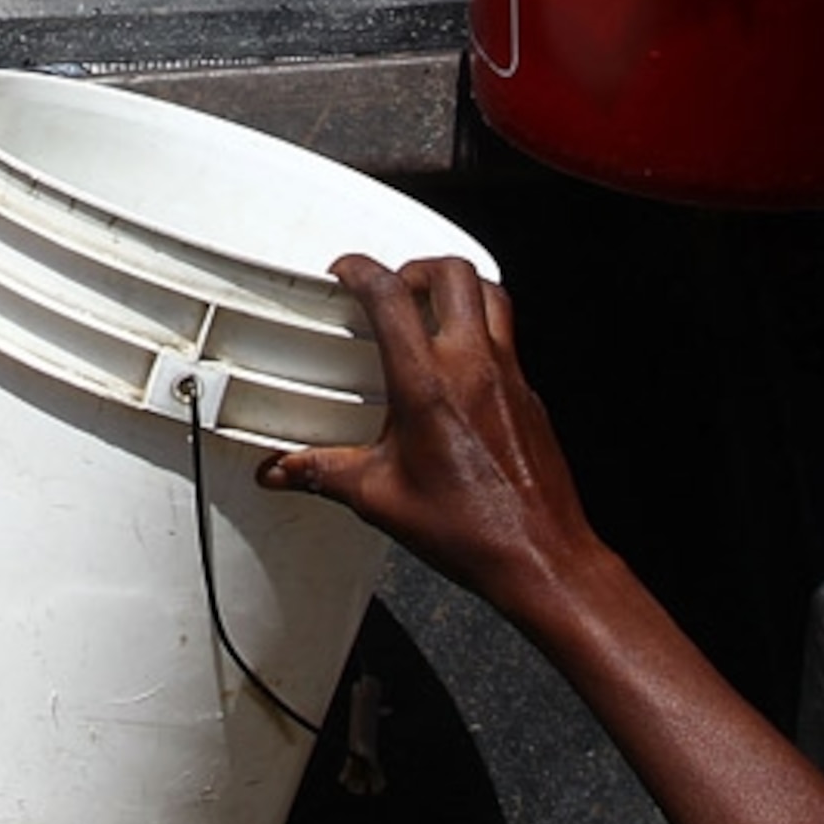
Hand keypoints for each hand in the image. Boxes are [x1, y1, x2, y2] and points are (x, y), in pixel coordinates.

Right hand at [259, 255, 598, 620]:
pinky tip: (461, 365)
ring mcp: (510, 376)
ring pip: (492, 295)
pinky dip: (482, 330)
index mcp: (428, 385)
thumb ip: (323, 473)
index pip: (390, 296)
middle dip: (415, 267)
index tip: (345, 272)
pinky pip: (509, 338)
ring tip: (430, 307)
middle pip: (452, 273)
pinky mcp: (530, 395)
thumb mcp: (379, 499)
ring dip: (457, 287)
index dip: (361, 270)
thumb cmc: (471, 531)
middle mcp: (473, 367)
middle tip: (393, 286)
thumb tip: (282, 471)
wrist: (540, 557)